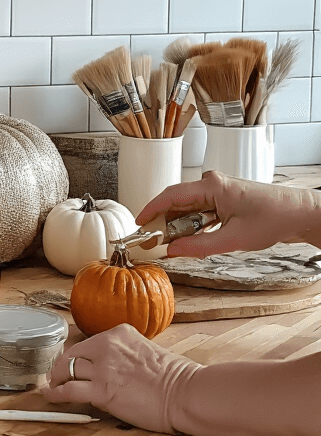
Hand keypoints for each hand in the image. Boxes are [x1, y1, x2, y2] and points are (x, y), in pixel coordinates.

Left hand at [41, 324, 200, 433]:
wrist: (184, 393)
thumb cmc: (175, 378)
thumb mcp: (146, 351)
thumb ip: (124, 354)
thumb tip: (109, 368)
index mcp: (119, 333)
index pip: (86, 342)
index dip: (75, 356)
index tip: (70, 363)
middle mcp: (107, 345)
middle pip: (71, 354)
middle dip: (62, 367)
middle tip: (57, 377)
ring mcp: (103, 367)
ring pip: (65, 369)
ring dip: (56, 380)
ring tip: (52, 388)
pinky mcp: (101, 391)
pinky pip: (68, 390)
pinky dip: (55, 394)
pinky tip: (50, 397)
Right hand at [136, 171, 320, 257]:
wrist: (298, 213)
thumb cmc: (272, 219)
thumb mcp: (233, 239)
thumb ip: (200, 246)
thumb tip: (173, 251)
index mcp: (212, 185)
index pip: (171, 195)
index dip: (151, 209)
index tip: (138, 223)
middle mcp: (212, 183)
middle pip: (177, 202)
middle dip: (164, 223)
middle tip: (154, 242)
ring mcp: (219, 191)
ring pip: (189, 209)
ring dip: (181, 227)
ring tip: (172, 245)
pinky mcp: (225, 200)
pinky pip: (201, 212)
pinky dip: (194, 226)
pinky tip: (192, 240)